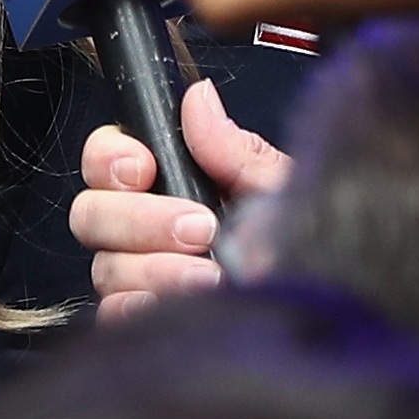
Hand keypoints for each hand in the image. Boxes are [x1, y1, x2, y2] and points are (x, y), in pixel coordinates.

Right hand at [71, 82, 285, 315]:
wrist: (327, 303)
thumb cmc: (302, 246)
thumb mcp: (279, 189)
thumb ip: (234, 148)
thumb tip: (199, 99)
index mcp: (172, 183)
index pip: (106, 157)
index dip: (110, 158)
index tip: (143, 167)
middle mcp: (147, 229)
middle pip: (91, 213)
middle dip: (140, 218)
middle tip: (199, 227)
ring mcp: (142, 277)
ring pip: (105, 267)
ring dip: (155, 268)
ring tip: (209, 275)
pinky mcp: (146, 320)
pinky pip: (116, 313)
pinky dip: (149, 305)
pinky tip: (189, 302)